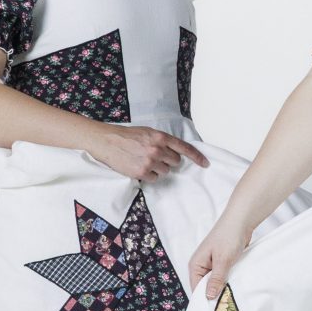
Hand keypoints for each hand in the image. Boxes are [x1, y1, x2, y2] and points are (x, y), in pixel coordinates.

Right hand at [90, 123, 209, 181]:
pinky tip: (138, 167)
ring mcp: (150, 161)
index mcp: (160, 137)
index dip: (197, 157)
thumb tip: (176, 151)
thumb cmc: (126, 136)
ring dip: (158, 168)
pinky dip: (148, 175)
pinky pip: (154, 178)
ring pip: (165, 171)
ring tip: (143, 160)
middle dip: (168, 161)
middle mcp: (157, 149)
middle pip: (175, 161)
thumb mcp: (147, 132)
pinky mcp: (141, 172)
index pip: (185, 148)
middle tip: (155, 157)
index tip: (205, 164)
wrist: (105, 141)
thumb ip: (162, 141)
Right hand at [187, 219, 251, 299]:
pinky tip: (238, 289)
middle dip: (216, 296)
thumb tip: (209, 297)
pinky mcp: (223, 263)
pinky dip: (230, 281)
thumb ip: (216, 279)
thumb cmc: (228, 237)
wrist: (241, 221)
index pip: (196, 289)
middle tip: (226, 309)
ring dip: (225, 288)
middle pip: (206, 287)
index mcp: (196, 265)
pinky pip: (224, 277)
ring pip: (217, 283)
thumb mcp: (223, 260)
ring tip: (233, 301)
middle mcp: (202, 267)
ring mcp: (213, 265)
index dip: (205, 300)